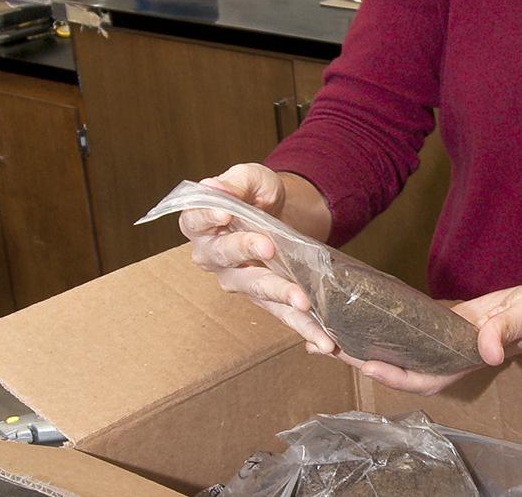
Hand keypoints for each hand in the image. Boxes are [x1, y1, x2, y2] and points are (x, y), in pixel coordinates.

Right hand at [180, 163, 336, 354]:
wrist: (277, 211)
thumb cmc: (254, 194)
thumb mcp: (249, 178)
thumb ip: (235, 183)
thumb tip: (216, 188)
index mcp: (201, 225)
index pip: (197, 220)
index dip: (210, 217)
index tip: (226, 213)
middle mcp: (215, 258)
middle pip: (228, 258)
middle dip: (249, 254)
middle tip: (270, 248)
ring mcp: (240, 281)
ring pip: (258, 291)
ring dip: (282, 297)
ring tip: (304, 304)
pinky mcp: (266, 297)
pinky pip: (283, 314)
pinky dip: (305, 329)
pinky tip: (324, 343)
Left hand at [335, 279, 521, 395]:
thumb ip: (509, 330)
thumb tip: (487, 349)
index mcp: (470, 356)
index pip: (426, 376)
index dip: (396, 374)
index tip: (368, 362)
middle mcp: (454, 352)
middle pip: (403, 365)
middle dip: (364, 358)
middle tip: (324, 344)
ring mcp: (450, 338)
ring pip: (404, 347)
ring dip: (369, 341)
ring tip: (329, 329)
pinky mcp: (451, 320)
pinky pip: (414, 326)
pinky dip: (389, 322)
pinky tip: (365, 312)